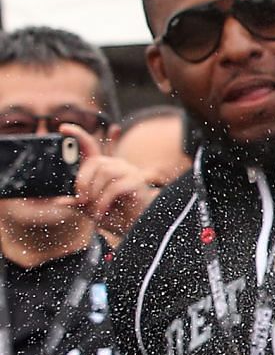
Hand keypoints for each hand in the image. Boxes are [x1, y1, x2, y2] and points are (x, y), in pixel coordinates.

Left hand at [64, 124, 156, 244]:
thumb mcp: (90, 208)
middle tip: (80, 200)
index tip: (62, 127)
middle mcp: (117, 164)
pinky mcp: (137, 182)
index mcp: (103, 167)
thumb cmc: (115, 215)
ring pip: (105, 173)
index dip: (77, 135)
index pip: (90, 146)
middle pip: (95, 162)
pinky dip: (104, 201)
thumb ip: (76, 202)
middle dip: (82, 182)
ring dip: (95, 192)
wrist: (136, 227)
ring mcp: (129, 171)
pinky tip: (101, 211)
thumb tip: (58, 201)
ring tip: (93, 208)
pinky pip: (115, 187)